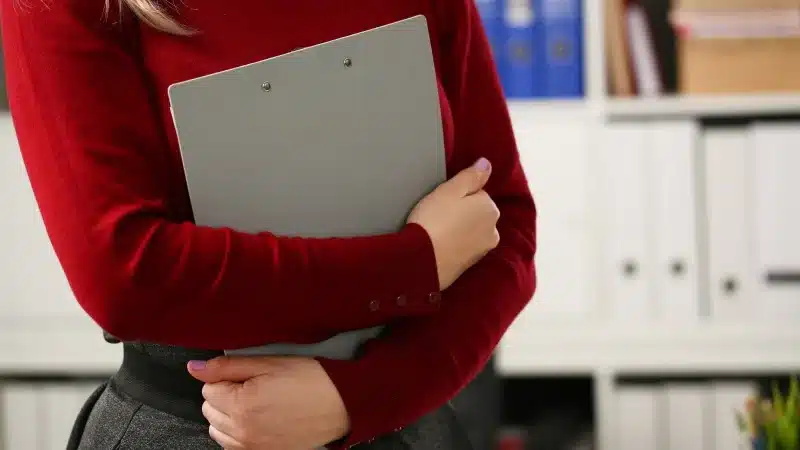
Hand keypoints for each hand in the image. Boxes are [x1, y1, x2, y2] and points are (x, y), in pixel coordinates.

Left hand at [187, 356, 348, 449]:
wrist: (341, 402)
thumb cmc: (310, 379)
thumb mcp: (268, 363)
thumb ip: (227, 366)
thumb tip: (194, 367)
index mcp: (241, 405)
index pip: (208, 389)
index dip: (226, 377)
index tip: (247, 374)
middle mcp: (242, 432)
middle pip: (210, 410)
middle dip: (225, 396)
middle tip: (253, 386)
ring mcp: (252, 447)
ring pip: (218, 430)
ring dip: (229, 416)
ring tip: (256, 403)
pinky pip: (233, 445)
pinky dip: (238, 433)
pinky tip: (258, 419)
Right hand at [408, 157, 499, 288]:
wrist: (422, 261)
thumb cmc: (434, 220)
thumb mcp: (450, 190)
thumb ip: (471, 176)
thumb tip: (487, 164)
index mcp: (490, 208)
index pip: (477, 193)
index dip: (457, 195)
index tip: (441, 201)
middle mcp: (493, 230)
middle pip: (476, 214)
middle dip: (461, 213)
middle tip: (437, 216)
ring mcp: (483, 250)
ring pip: (471, 231)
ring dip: (458, 230)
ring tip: (436, 232)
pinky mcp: (471, 265)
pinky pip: (464, 247)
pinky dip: (455, 245)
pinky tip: (439, 245)